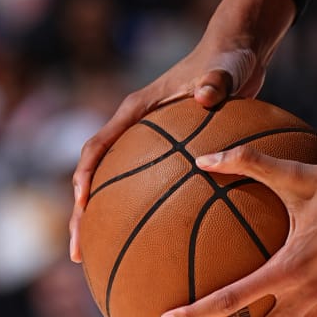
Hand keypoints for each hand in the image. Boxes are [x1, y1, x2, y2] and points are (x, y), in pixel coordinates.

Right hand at [68, 31, 266, 262]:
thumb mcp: (226, 69)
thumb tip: (206, 96)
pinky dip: (149, 217)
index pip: (99, 146)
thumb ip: (216, 82)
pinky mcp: (167, 156)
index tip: (81, 204)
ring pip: (116, 190)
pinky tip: (163, 249)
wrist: (238, 53)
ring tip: (102, 263)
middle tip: (77, 252)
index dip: (86, 176)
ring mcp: (147, 145)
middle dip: (82, 215)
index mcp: (136, 110)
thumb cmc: (229, 60)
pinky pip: (149, 191)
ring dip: (106, 224)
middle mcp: (134, 130)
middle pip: (96, 177)